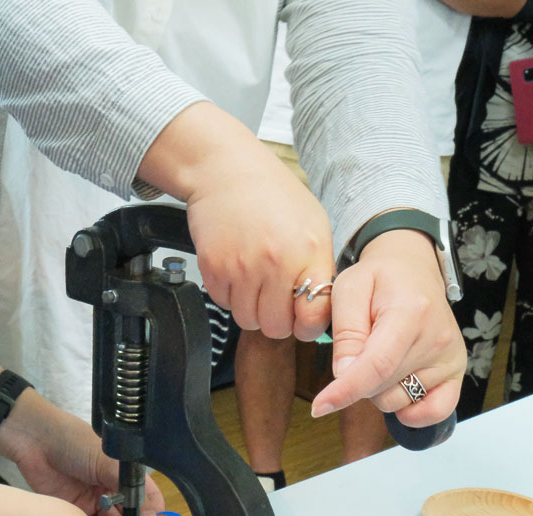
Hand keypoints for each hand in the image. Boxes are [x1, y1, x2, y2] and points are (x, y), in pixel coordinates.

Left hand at [0, 391, 165, 515]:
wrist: (34, 440)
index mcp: (124, 472)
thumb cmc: (74, 442)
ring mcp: (93, 501)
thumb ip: (129, 489)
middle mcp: (111, 488)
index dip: (152, 513)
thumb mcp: (107, 461)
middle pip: (129, 514)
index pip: (147, 497)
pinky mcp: (74, 511)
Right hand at [185, 150, 335, 340]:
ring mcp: (241, 269)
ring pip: (247, 320)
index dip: (308, 326)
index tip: (303, 319)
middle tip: (275, 301)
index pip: (313, 316)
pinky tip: (236, 271)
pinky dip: (230, 295)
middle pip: (276, 327)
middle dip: (277, 320)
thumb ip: (319, 267)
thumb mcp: (314, 224)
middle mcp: (275, 264)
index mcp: (308, 252)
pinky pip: (223, 304)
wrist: (226, 171)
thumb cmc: (272, 193)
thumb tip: (319, 306)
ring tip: (255, 283)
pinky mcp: (213, 269)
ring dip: (252, 309)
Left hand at [310, 229, 465, 426]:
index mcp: (410, 313)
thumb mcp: (348, 290)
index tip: (319, 407)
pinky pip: (434, 412)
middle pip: (381, 387)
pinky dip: (411, 411)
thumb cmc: (377, 279)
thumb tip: (344, 374)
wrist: (412, 269)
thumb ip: (346, 333)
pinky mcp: (456, 371)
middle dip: (356, 377)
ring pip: (396, 401)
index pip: (376, 365)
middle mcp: (436, 339)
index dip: (345, 391)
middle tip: (361, 345)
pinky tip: (398, 389)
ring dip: (378, 389)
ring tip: (380, 354)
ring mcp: (449, 358)